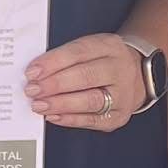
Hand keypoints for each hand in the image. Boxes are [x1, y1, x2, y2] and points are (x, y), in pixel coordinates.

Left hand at [25, 33, 145, 131]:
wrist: (136, 77)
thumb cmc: (102, 62)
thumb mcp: (90, 49)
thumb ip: (65, 58)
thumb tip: (35, 74)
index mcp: (110, 47)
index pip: (79, 52)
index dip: (53, 62)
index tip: (32, 72)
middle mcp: (120, 69)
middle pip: (86, 76)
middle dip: (55, 84)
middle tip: (32, 90)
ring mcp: (123, 95)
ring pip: (90, 100)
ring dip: (60, 104)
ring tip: (39, 105)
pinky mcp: (118, 117)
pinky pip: (92, 120)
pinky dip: (70, 119)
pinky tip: (53, 116)